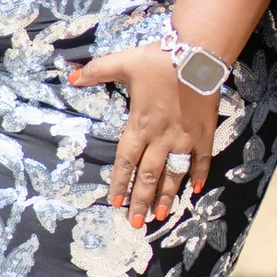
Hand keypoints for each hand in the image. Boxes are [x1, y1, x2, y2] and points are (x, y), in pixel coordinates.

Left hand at [68, 47, 217, 225]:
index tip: (115, 202)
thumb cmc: (159, 60)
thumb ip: (97, 71)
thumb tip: (72, 77)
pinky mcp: (205, 134)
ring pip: (173, 174)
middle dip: (141, 200)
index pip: (125, 161)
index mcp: (139, 125)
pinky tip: (195, 191)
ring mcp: (184, 138)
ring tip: (160, 216)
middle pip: (148, 175)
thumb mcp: (123, 62)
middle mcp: (161, 138)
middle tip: (136, 222)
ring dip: (166, 195)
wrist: (198, 54)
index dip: (119, 182)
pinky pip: (202, 160)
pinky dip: (199, 176)